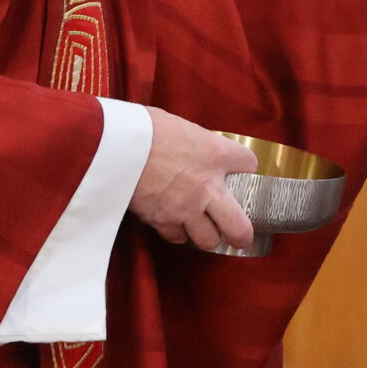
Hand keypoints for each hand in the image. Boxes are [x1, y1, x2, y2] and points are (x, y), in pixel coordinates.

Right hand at [128, 108, 256, 251]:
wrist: (117, 146)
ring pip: (208, 240)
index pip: (249, 164)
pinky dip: (177, 233)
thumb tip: (198, 149)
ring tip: (202, 228)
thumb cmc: (146, 128)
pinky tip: (175, 223)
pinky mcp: (162, 220)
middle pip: (240, 227)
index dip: (247, 169)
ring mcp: (186, 209)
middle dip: (241, 234)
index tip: (242, 171)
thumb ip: (197, 143)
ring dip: (206, 236)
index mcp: (216, 154)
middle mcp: (208, 187)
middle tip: (238, 234)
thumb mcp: (182, 127)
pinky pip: (177, 237)